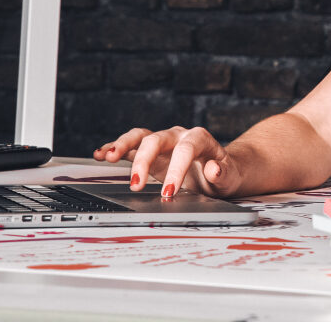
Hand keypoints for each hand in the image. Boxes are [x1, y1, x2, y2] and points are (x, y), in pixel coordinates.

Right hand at [93, 126, 243, 198]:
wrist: (221, 170)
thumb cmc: (225, 173)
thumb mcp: (230, 177)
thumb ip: (223, 173)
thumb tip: (213, 169)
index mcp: (199, 139)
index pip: (186, 149)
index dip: (176, 169)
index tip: (167, 193)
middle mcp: (178, 136)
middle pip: (157, 139)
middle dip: (144, 160)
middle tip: (136, 185)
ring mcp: (163, 142)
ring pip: (140, 137)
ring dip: (123, 145)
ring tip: (107, 157)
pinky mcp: (150, 151)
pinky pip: (130, 145)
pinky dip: (115, 147)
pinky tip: (100, 154)